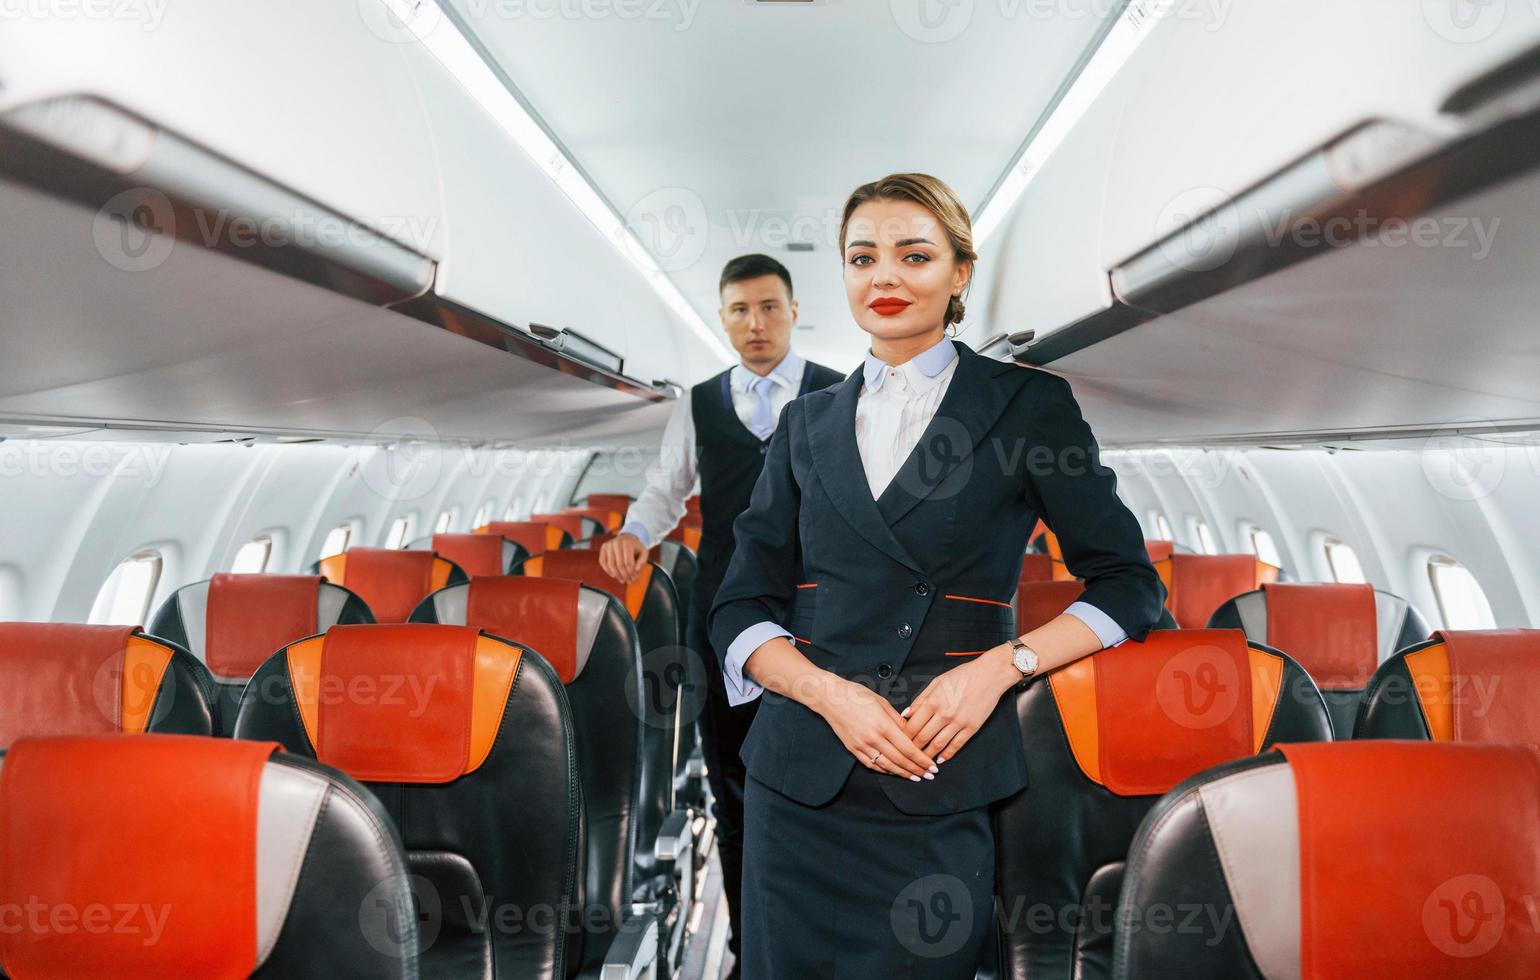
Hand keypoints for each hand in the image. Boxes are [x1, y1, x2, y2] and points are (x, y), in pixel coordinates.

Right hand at [597, 532, 647, 582]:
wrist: (627, 538)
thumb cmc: (636, 548)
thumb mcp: (643, 553)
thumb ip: (642, 561)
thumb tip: (636, 570)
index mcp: (627, 543)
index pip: (628, 562)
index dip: (631, 573)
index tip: (634, 578)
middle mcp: (616, 542)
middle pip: (619, 565)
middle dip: (624, 575)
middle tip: (629, 581)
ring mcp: (608, 545)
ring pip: (610, 565)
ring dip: (617, 575)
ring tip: (622, 580)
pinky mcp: (603, 548)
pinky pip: (603, 562)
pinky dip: (608, 570)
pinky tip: (614, 575)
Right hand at [814, 678, 936, 780]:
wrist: (830, 698)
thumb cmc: (857, 695)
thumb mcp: (882, 702)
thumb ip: (898, 720)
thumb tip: (912, 733)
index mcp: (883, 725)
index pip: (908, 748)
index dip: (922, 760)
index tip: (933, 766)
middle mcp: (872, 738)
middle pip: (900, 760)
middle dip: (917, 769)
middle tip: (929, 776)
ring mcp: (861, 745)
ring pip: (887, 766)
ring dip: (903, 774)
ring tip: (916, 778)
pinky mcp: (853, 749)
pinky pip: (872, 764)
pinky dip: (885, 770)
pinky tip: (895, 772)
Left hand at [901, 650, 1018, 762]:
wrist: (989, 675)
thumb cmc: (962, 676)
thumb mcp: (937, 682)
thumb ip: (920, 699)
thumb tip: (906, 714)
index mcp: (932, 701)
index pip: (912, 726)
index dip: (904, 737)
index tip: (901, 742)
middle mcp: (944, 714)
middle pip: (922, 738)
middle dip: (913, 749)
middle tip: (908, 754)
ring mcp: (958, 722)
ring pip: (938, 745)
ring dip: (928, 755)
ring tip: (922, 761)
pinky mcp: (971, 728)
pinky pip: (956, 745)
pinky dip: (947, 755)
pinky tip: (941, 759)